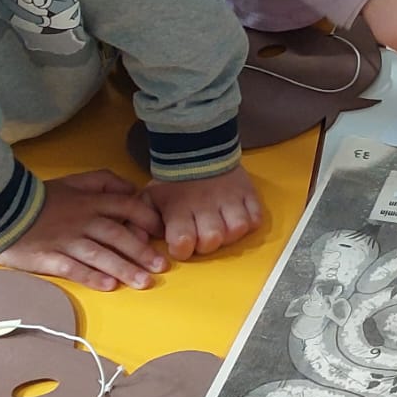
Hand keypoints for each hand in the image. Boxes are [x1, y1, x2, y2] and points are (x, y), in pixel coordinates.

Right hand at [0, 169, 167, 293]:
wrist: (2, 210)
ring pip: (100, 255)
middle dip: (141, 252)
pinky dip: (92, 277)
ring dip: (124, 269)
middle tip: (161, 267)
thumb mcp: (76, 180)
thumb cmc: (43, 198)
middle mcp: (83, 221)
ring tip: (143, 282)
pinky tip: (110, 286)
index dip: (147, 220)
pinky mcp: (49, 258)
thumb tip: (132, 189)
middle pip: (117, 236)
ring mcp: (66, 241)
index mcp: (91, 202)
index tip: (162, 234)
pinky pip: (74, 268)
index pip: (127, 207)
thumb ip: (104, 181)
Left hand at [144, 164, 262, 260]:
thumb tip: (139, 244)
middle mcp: (206, 206)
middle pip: (213, 240)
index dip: (182, 249)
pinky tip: (238, 218)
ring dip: (230, 234)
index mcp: (180, 209)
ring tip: (222, 227)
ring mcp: (230, 199)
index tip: (180, 243)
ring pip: (237, 229)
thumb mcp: (149, 198)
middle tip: (202, 235)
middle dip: (207, 244)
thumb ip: (141, 222)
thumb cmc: (173, 180)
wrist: (196, 146)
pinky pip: (256, 217)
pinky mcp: (248, 193)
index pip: (183, 243)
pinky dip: (250, 222)